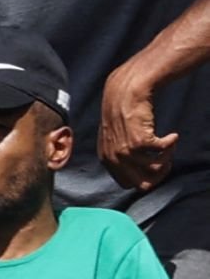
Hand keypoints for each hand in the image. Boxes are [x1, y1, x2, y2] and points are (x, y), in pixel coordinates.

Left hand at [100, 67, 177, 191]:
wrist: (124, 94)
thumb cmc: (121, 114)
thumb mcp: (113, 139)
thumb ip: (120, 157)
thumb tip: (139, 174)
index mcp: (106, 160)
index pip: (127, 184)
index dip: (144, 179)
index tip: (153, 169)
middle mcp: (114, 158)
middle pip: (143, 184)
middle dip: (158, 175)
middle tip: (166, 161)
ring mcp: (126, 151)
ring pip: (156, 169)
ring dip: (167, 158)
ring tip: (169, 146)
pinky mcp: (140, 141)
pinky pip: (163, 152)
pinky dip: (171, 144)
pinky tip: (172, 136)